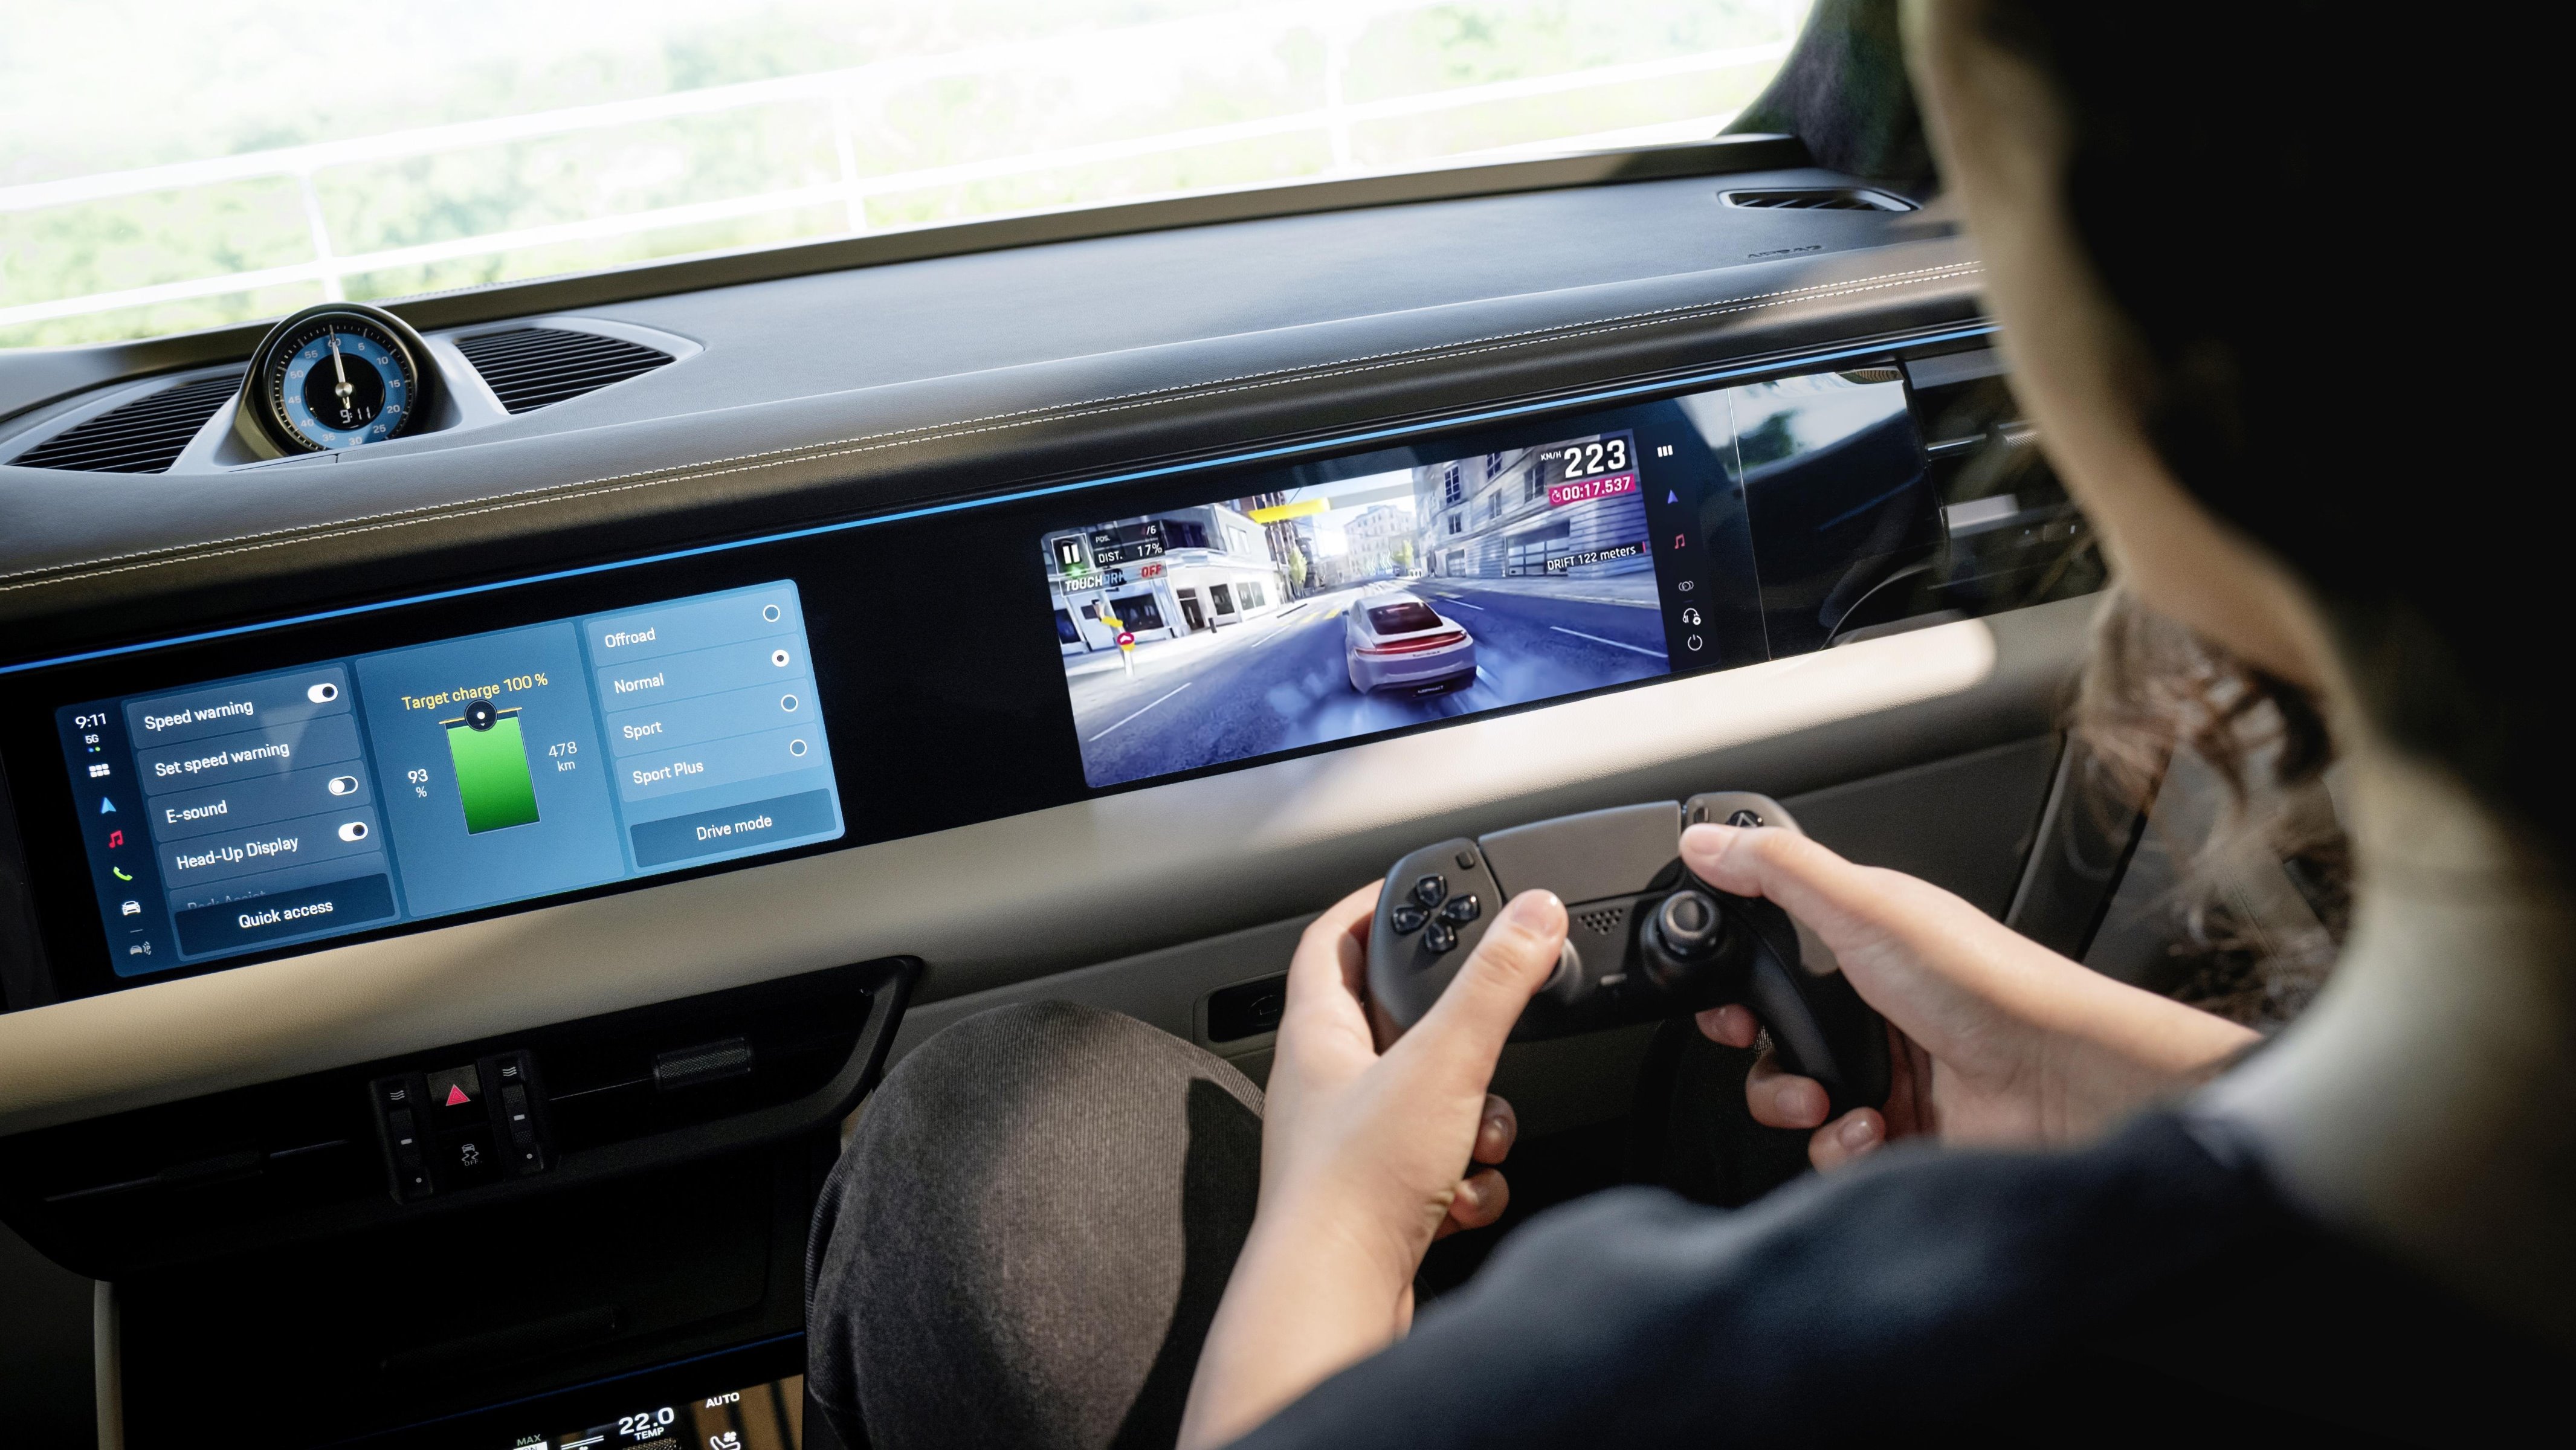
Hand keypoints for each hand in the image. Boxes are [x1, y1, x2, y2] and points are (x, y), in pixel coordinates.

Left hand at [1178, 881, 1566, 1449]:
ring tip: (1474, 1142)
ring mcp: (1350, 1148)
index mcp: (1316, 1035)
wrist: (1334, 1300)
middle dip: (1457, 1037)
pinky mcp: (1379, 1203)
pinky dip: (1467, 1184)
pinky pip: (1440, 1172)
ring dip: (1475, 1121)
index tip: (1415, 892)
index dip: (1371, 906)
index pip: (1333, 940)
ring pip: (1431, 1104)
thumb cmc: (1354, 1187)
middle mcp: (1325, 1087)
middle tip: (1485, 1040)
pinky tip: (1462, 1199)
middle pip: (1395, 1025)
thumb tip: (1534, 914)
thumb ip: (1495, 985)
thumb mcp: (1443, 1061)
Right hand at [1683, 821, 2256, 1170]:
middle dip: (1760, 1054)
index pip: (1774, 954)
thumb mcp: (1866, 906)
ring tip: (1830, 1102)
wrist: (2058, 1080)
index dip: (1738, 979)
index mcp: (1864, 939)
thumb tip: (1707, 838)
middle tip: (1764, 1050)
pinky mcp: (1902, 1129)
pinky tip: (1871, 1129)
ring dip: (1798, 1105)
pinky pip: (1834, 1149)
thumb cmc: (1986, 984)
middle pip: (1774, 1035)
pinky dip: (1841, 1146)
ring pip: (1797, 1097)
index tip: (1724, 998)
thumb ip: (1778, 870)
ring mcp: (1888, 1070)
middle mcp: (1874, 1005)